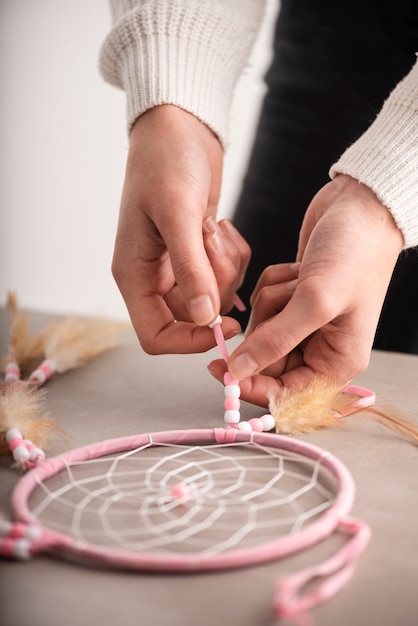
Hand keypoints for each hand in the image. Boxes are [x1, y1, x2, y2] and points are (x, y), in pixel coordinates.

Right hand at [112, 105, 247, 353]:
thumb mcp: (178, 215)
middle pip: (192, 316)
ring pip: (213, 296)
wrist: (180, 129)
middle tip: (214, 246)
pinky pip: (225, 275)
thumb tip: (204, 319)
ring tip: (215, 229)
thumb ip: (191, 269)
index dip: (188, 341)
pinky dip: (232, 255)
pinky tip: (221, 226)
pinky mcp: (198, 254)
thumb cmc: (167, 162)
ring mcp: (177, 266)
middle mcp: (153, 277)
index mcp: (134, 274)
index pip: (155, 335)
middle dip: (215, 288)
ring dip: (226, 268)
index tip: (222, 325)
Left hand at [208, 175, 403, 405]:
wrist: (361, 206)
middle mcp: (322, 347)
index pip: (286, 393)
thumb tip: (239, 372)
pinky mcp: (293, 299)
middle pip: (267, 360)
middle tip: (285, 300)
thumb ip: (276, 341)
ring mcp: (306, 321)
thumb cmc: (356, 253)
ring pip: (261, 328)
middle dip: (265, 328)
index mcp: (337, 361)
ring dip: (271, 300)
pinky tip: (296, 270)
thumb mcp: (316, 301)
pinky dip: (271, 284)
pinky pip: (263, 302)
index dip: (252, 386)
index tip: (222, 369)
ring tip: (300, 279)